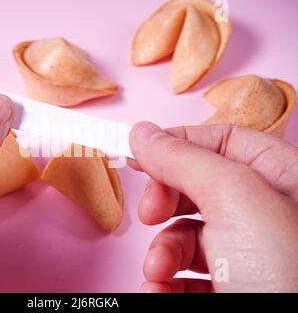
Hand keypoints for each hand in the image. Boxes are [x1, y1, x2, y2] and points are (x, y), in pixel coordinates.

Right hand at [129, 122, 297, 291]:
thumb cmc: (290, 276)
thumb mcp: (235, 199)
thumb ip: (185, 159)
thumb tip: (144, 134)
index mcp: (280, 177)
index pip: (220, 139)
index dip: (177, 142)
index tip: (140, 153)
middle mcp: (263, 212)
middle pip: (196, 186)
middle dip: (164, 201)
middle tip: (150, 213)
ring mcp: (245, 253)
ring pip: (185, 234)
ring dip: (161, 251)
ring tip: (159, 269)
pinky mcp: (229, 287)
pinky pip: (185, 273)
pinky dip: (165, 281)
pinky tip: (160, 289)